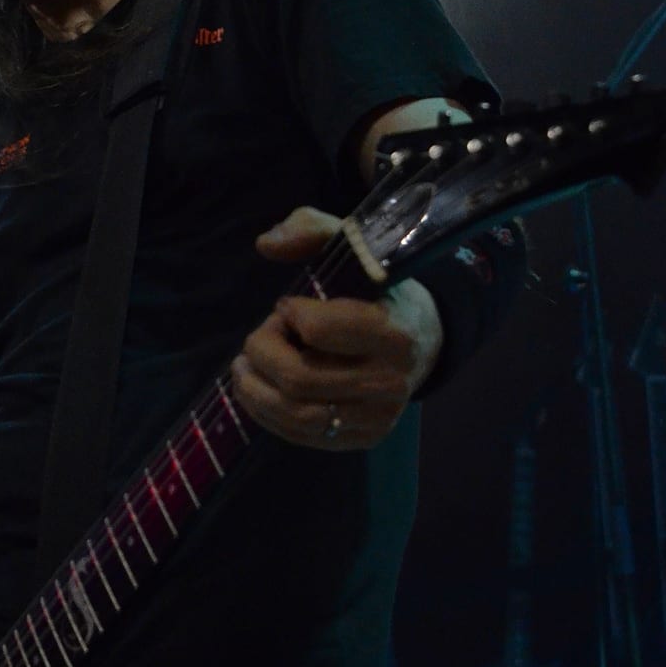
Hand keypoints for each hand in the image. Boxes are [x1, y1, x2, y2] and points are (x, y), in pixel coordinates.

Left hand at [230, 206, 442, 451]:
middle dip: (263, 352)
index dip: (289, 315)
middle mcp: (390, 381)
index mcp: (392, 332)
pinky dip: (266, 414)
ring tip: (243, 365)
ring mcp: (378, 416)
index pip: (320, 330)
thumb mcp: (353, 245)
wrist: (422, 338)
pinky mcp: (364, 438)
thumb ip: (310, 229)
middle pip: (299, 378)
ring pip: (295, 415)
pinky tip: (255, 390)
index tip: (287, 305)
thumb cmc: (376, 288)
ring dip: (255, 389)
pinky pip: (301, 436)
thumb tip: (265, 245)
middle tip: (258, 336)